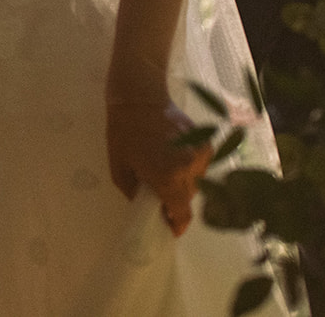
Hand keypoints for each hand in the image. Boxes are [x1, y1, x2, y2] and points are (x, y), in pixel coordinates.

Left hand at [104, 95, 212, 237]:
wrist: (140, 96)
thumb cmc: (124, 131)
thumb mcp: (119, 167)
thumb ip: (134, 193)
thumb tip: (147, 206)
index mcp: (168, 177)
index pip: (181, 212)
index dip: (177, 224)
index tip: (170, 228)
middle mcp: (190, 168)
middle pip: (188, 198)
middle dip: (176, 202)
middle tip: (161, 199)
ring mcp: (201, 154)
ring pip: (196, 182)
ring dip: (183, 184)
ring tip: (166, 173)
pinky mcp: (205, 142)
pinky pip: (200, 166)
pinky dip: (189, 168)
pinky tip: (174, 157)